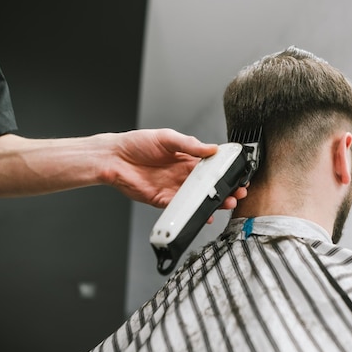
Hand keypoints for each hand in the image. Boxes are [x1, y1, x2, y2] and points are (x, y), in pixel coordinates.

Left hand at [100, 129, 246, 208]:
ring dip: (213, 202)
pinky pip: (181, 208)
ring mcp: (174, 188)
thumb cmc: (136, 144)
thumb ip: (190, 144)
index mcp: (186, 158)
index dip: (224, 171)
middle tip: (238, 192)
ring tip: (227, 203)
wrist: (114, 158)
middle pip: (208, 185)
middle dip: (225, 189)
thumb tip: (211, 148)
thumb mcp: (167, 138)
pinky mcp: (163, 200)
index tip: (237, 174)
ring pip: (198, 198)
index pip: (210, 166)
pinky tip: (205, 214)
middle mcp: (182, 174)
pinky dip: (193, 213)